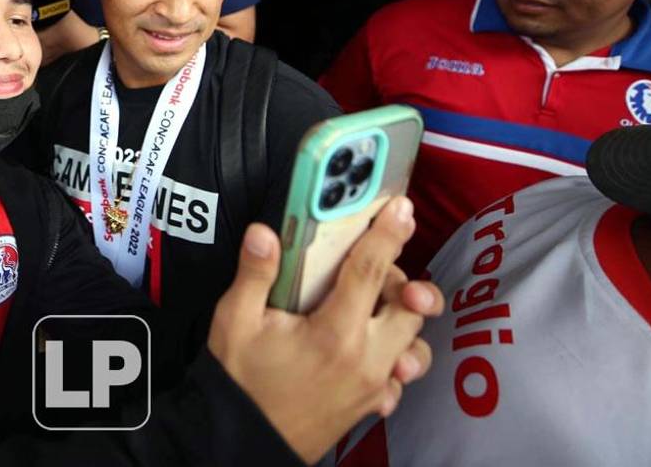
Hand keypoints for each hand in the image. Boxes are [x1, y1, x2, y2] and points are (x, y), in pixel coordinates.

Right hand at [207, 197, 441, 464]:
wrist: (242, 442)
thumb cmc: (239, 381)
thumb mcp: (235, 321)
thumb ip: (256, 274)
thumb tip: (265, 232)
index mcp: (336, 333)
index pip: (372, 271)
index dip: (388, 234)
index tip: (401, 208)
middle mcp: (367, 359)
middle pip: (410, 307)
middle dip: (399, 280)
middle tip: (371, 269)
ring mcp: (374, 386)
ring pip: (415, 343)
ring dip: (402, 321)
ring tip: (372, 311)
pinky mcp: (371, 405)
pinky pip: (401, 378)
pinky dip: (394, 360)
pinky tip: (368, 352)